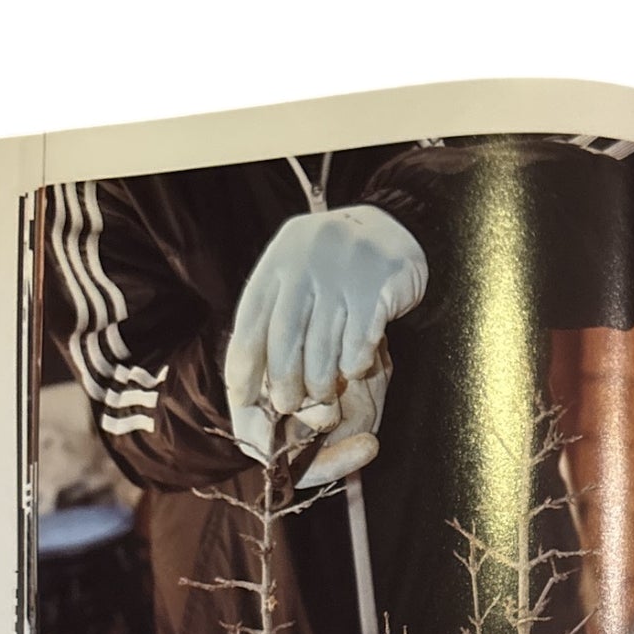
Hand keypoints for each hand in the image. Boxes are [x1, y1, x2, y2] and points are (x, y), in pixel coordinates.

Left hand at [225, 205, 426, 465]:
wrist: (389, 227)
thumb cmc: (333, 265)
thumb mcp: (295, 273)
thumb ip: (274, 314)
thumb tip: (251, 379)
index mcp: (276, 266)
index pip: (249, 327)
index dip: (244, 369)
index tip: (243, 400)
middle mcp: (303, 268)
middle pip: (285, 344)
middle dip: (284, 385)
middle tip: (288, 406)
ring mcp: (340, 278)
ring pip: (323, 352)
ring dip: (321, 384)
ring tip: (323, 396)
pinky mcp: (375, 291)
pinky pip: (358, 346)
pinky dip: (353, 366)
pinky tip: (354, 369)